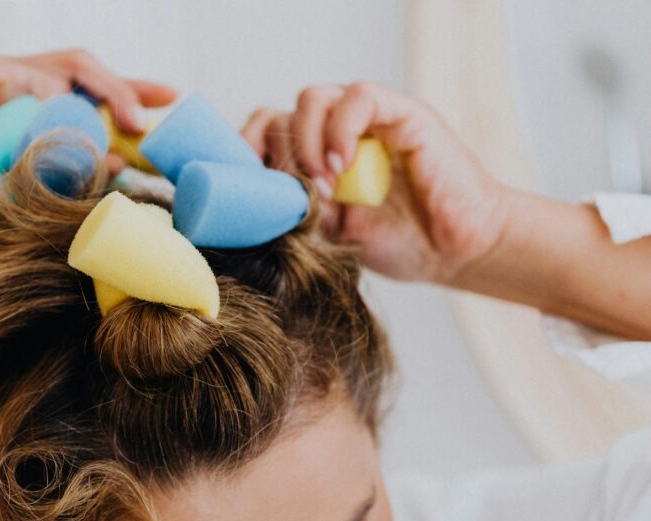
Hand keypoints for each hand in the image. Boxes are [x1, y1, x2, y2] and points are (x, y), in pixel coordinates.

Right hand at [0, 49, 176, 247]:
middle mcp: (3, 79)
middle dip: (117, 90)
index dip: (127, 89)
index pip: (85, 86)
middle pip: (76, 66)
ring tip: (71, 152)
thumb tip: (124, 161)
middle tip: (142, 122)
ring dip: (69, 115)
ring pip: (50, 73)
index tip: (168, 97)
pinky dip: (21, 109)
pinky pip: (9, 80)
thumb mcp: (31, 190)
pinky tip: (15, 139)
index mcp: (25, 104)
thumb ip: (71, 170)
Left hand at [242, 82, 510, 284]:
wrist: (453, 251)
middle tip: (290, 196)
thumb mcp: (326, 236)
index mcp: (309, 161)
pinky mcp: (400, 113)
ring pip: (310, 99)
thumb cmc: (394, 243)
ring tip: (321, 184)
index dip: (242, 155)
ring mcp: (365, 120)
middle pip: (276, 116)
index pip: (259, 137)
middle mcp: (332, 134)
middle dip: (273, 156)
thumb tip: (248, 206)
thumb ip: (292, 213)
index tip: (240, 190)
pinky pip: (357, 97)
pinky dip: (341, 128)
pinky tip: (342, 165)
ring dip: (305, 142)